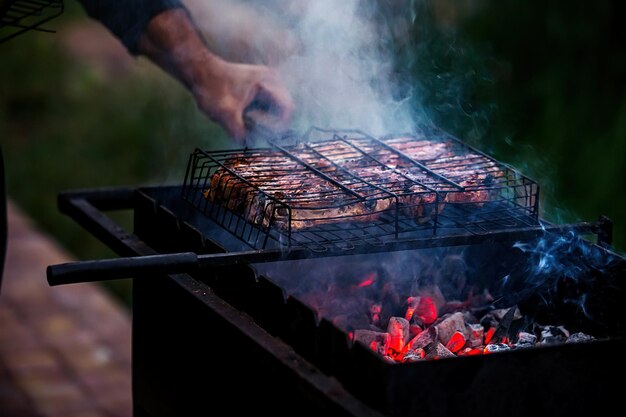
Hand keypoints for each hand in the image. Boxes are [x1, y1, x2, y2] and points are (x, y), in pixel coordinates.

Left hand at [138, 8, 293, 143]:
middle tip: (250, 126)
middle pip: (284, 111)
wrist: (199, 72)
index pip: (287, 109)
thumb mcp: (225, 115)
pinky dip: (259, 118)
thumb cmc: (212, 88)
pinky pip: (269, 109)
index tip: (259, 131)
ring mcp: (268, 85)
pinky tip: (244, 118)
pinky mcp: (261, 91)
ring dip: (263, 122)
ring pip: (277, 112)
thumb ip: (239, 133)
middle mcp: (272, 81)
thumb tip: (249, 145)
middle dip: (269, 125)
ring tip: (245, 120)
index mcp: (268, 82)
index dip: (277, 125)